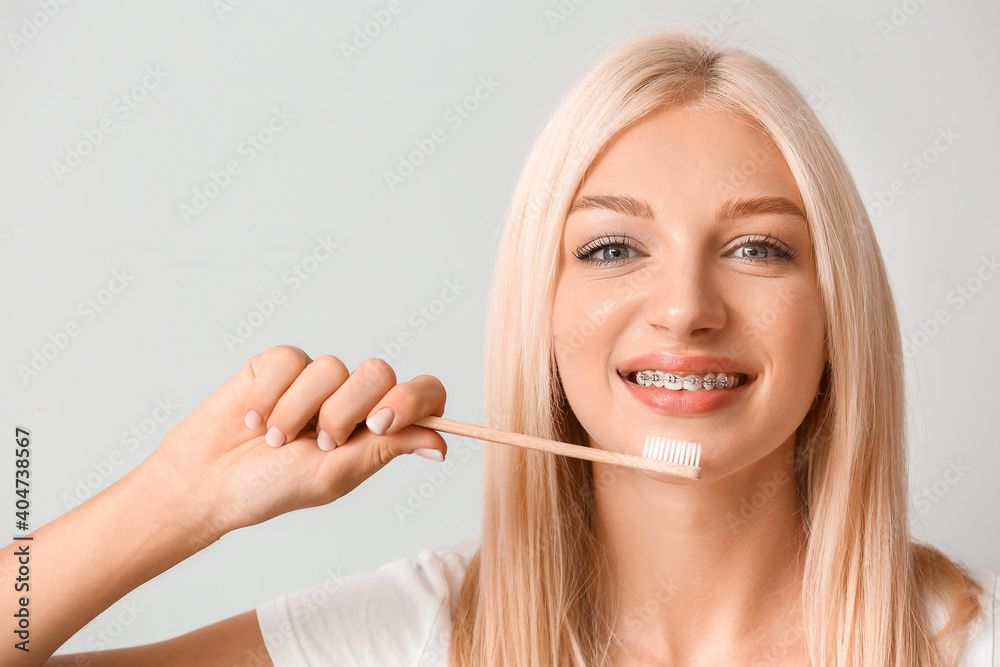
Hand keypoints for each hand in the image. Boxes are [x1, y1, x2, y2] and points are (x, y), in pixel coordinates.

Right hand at [144, 345, 447, 541]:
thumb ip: (387, 449)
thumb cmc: (273, 488)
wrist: (208, 483)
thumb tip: (441, 445)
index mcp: (377, 427)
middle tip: (317, 443)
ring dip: (297, 411)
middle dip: (345, 410)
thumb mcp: (335, 475)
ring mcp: (316, 379)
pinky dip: (269, 395)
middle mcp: (352, 398)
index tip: (379, 422)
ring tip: (273, 440)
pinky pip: (290, 360)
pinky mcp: (278, 364)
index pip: (422, 393)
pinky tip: (253, 419)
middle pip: (378, 371)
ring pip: (331, 366)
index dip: (411, 399)